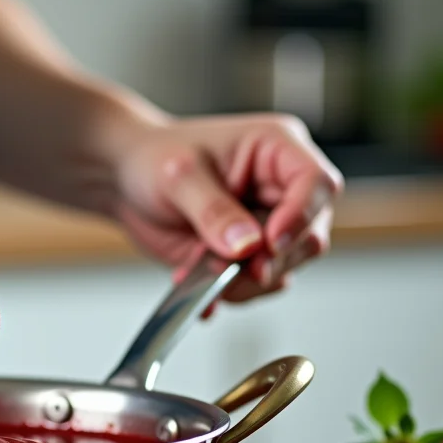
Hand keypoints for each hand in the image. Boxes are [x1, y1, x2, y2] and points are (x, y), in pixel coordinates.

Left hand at [112, 113, 342, 307]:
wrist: (125, 182)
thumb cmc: (152, 159)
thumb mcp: (178, 176)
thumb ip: (213, 211)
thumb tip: (247, 245)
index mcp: (275, 149)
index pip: (316, 183)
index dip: (301, 217)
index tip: (269, 243)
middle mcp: (281, 188)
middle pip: (310, 235)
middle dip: (270, 260)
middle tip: (228, 267)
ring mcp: (267, 224)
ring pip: (285, 268)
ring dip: (244, 281)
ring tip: (198, 269)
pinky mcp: (248, 255)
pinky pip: (255, 286)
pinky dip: (227, 293)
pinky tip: (195, 286)